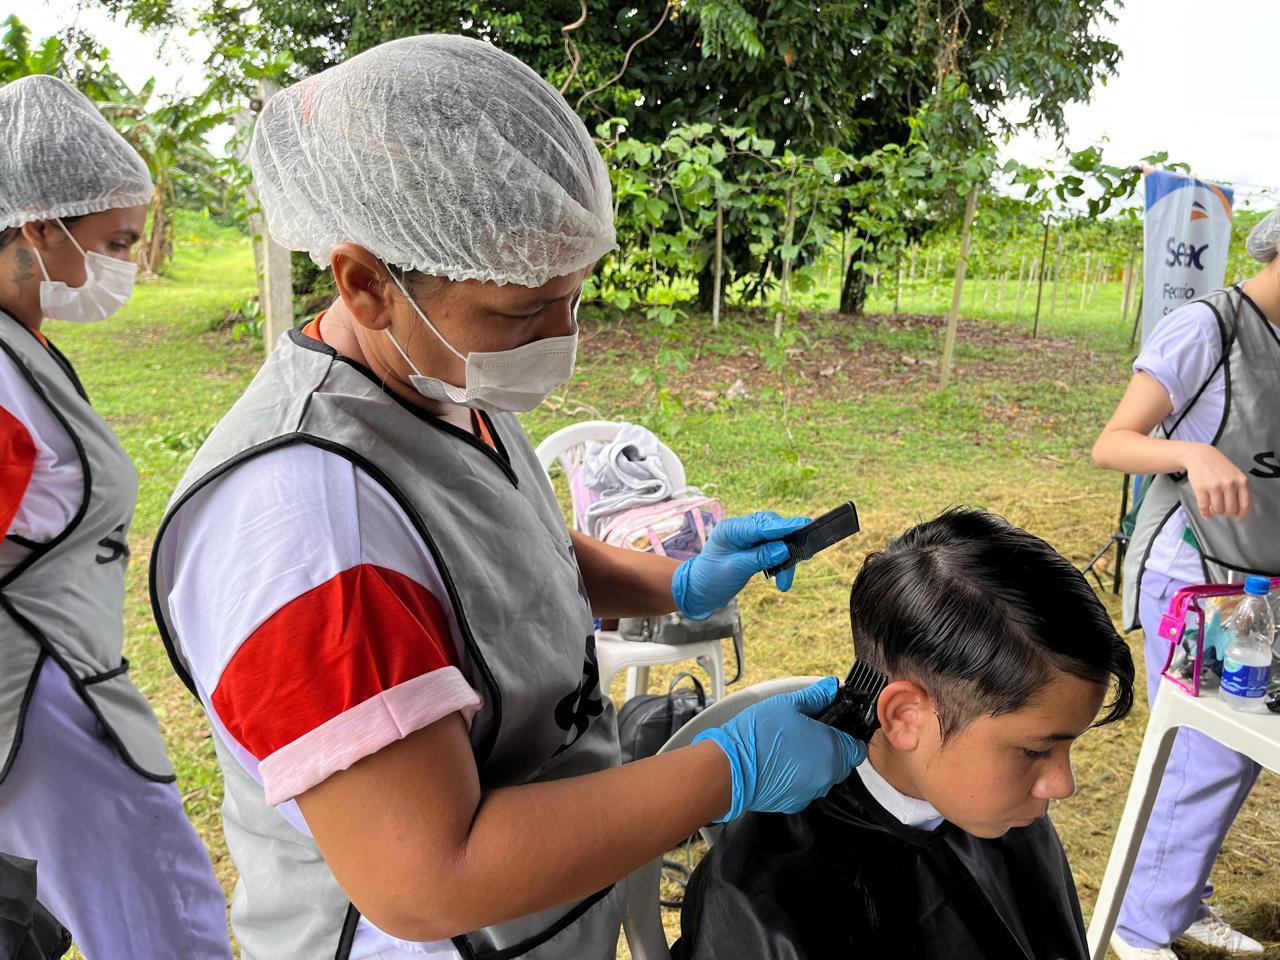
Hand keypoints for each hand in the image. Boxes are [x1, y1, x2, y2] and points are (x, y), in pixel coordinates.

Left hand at [671, 511, 809, 620]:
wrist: (699, 592)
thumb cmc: (711, 579)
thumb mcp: (735, 570)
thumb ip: (760, 557)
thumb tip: (784, 548)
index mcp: (731, 529)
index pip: (761, 524)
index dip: (784, 526)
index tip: (803, 525)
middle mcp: (741, 529)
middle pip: (773, 529)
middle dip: (788, 545)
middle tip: (803, 557)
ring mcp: (749, 539)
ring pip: (777, 541)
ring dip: (786, 560)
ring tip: (785, 582)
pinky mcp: (755, 549)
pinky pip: (774, 551)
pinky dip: (781, 564)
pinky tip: (782, 579)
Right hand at [693, 677, 866, 821]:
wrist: (730, 769)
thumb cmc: (758, 736)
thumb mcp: (788, 705)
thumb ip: (816, 697)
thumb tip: (830, 687)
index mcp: (832, 750)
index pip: (858, 748)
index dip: (849, 735)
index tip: (836, 728)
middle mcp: (827, 776)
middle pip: (842, 763)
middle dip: (830, 748)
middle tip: (808, 733)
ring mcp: (811, 792)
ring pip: (823, 776)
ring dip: (814, 763)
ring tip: (790, 747)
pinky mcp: (794, 803)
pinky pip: (805, 788)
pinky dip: (798, 777)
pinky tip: (780, 763)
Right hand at [1183, 444, 1251, 519]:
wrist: (1200, 456)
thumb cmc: (1219, 466)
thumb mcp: (1236, 475)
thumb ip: (1240, 490)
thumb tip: (1239, 511)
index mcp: (1241, 481)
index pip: (1245, 504)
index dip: (1241, 513)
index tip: (1238, 516)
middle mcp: (1229, 484)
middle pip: (1231, 509)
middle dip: (1226, 513)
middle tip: (1223, 510)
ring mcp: (1214, 486)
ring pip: (1218, 509)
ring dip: (1216, 512)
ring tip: (1213, 508)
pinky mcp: (1201, 488)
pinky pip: (1204, 507)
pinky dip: (1205, 513)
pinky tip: (1206, 513)